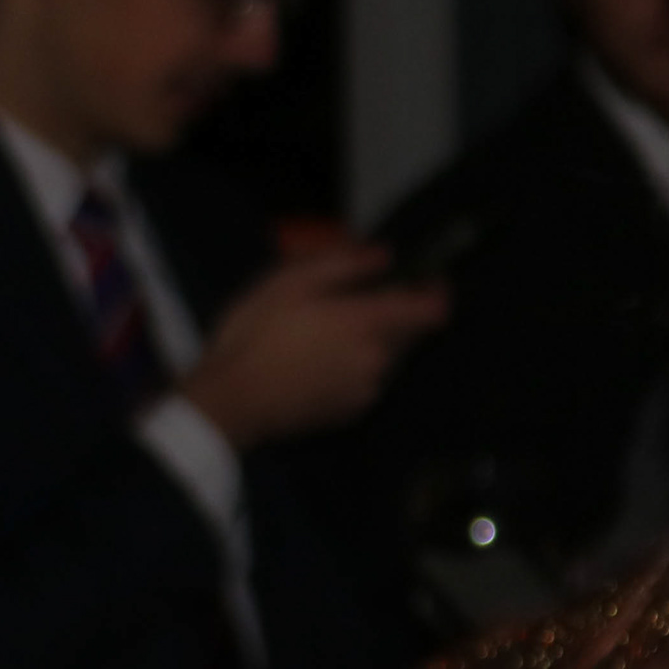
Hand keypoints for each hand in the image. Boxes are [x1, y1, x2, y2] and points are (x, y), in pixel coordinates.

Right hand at [173, 245, 449, 448]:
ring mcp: (364, 390)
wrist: (231, 401)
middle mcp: (377, 360)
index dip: (437, 292)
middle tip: (353, 301)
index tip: (429, 279)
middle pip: (409, 334)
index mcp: (367, 323)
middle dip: (394, 315)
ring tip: (327, 334)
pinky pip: (365, 381)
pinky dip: (354, 367)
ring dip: (371, 342)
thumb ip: (344, 264)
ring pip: (386, 357)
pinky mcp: (348, 412)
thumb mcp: (290, 281)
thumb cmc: (256, 334)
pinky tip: (318, 362)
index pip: (430, 309)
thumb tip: (385, 255)